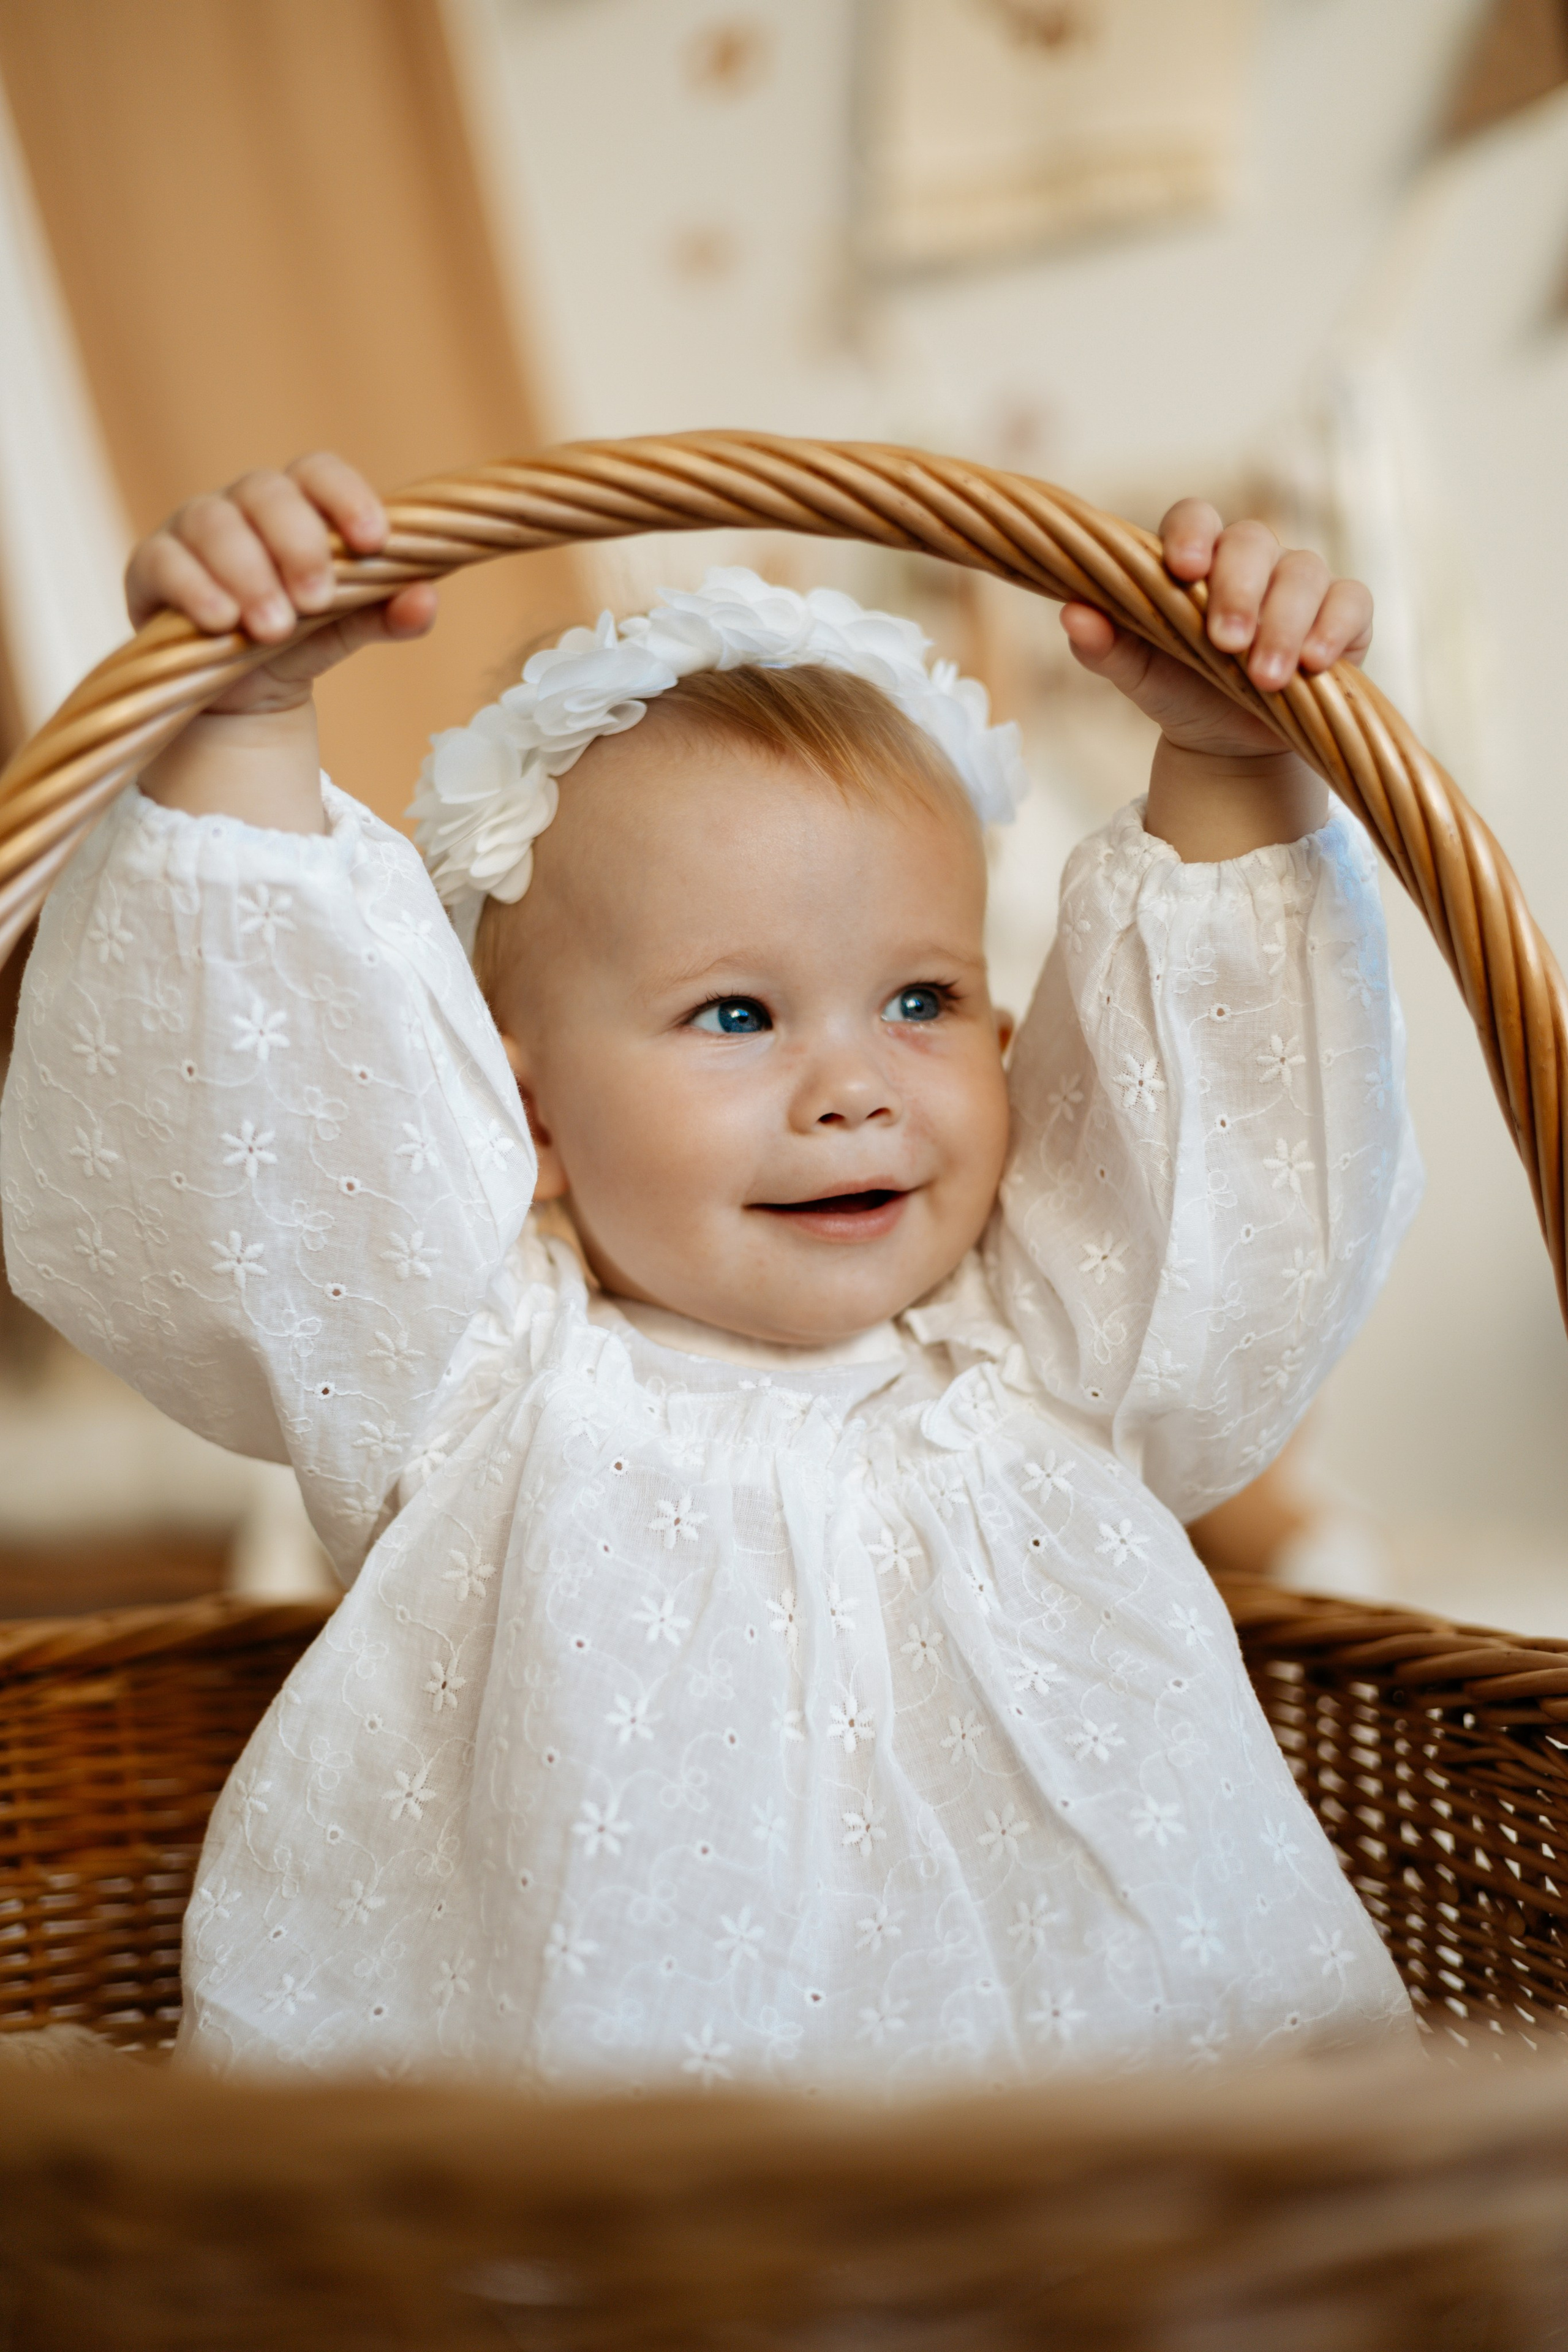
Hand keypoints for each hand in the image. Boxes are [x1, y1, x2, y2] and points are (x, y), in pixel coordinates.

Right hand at [125, 452, 436, 717]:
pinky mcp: (149, 568)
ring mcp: (190, 532)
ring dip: (249, 573)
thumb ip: (384, 614)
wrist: (237, 694)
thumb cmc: (298, 641)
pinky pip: (164, 561)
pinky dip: (195, 589)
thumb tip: (425, 600)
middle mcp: (241, 508)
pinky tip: (221, 622)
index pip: (318, 472)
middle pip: (265, 492)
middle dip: (297, 544)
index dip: (346, 498)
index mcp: (296, 507)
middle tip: (318, 600)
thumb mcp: (344, 630)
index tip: (374, 543)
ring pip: (213, 523)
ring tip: (274, 627)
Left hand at [1058, 500, 1371, 762]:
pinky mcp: (1345, 613)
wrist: (1227, 741)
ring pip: (1303, 572)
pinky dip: (1335, 628)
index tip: (1183, 568)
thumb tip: (1071, 613)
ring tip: (1264, 678)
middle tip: (1225, 643)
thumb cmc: (1179, 689)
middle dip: (1240, 590)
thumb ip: (1105, 645)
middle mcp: (1252, 559)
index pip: (1195, 518)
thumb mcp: (1137, 675)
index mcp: (1197, 557)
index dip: (1192, 534)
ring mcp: (1300, 582)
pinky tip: (1315, 664)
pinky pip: (1351, 600)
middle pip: (1253, 541)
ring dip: (1284, 623)